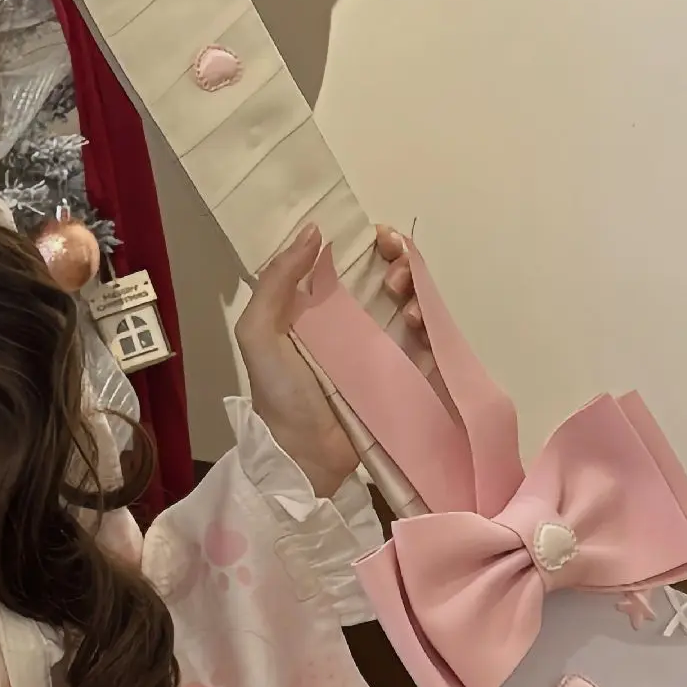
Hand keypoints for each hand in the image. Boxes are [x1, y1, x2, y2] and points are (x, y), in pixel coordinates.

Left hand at [234, 224, 428, 499]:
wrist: (305, 456)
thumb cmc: (279, 395)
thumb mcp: (259, 334)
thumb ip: (276, 281)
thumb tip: (312, 231)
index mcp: (314, 309)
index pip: (346, 261)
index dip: (365, 243)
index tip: (375, 235)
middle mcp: (349, 322)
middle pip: (385, 274)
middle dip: (397, 257)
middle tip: (393, 262)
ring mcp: (379, 347)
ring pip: (410, 299)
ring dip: (413, 284)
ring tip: (400, 294)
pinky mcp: (402, 372)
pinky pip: (427, 337)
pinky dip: (428, 321)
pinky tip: (415, 321)